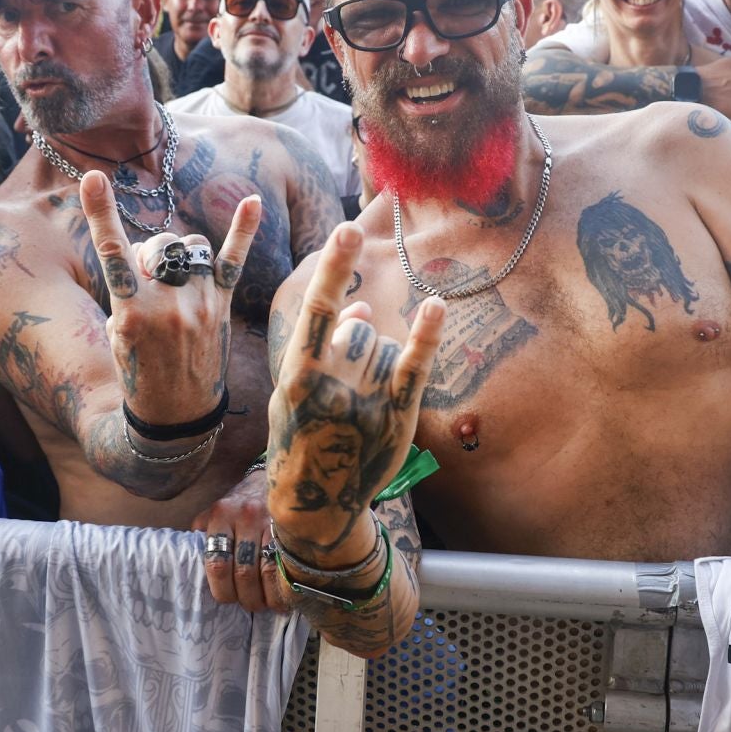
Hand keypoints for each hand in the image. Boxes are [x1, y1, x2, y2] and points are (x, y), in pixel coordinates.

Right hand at [78, 169, 259, 425]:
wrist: (175, 417)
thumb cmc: (138, 373)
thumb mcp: (119, 334)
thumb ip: (129, 289)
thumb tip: (145, 251)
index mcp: (133, 312)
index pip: (113, 252)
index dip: (100, 213)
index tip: (93, 178)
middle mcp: (169, 304)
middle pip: (158, 245)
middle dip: (149, 253)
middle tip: (147, 282)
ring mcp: (200, 304)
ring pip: (190, 247)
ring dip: (179, 254)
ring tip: (174, 281)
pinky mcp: (221, 308)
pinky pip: (232, 262)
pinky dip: (242, 230)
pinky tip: (250, 201)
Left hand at [191, 468, 289, 613]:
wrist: (268, 481)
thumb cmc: (237, 506)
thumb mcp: (214, 514)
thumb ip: (202, 537)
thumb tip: (190, 570)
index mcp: (220, 515)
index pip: (217, 563)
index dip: (222, 589)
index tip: (227, 599)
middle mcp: (244, 516)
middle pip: (243, 571)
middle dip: (246, 597)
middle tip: (250, 606)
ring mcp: (269, 521)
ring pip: (267, 570)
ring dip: (266, 595)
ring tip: (265, 605)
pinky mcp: (289, 527)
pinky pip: (286, 564)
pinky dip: (284, 586)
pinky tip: (284, 597)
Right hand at [265, 225, 443, 565]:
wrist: (315, 502)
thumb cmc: (298, 437)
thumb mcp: (294, 391)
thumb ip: (322, 346)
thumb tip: (356, 305)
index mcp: (298, 377)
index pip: (318, 310)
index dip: (332, 266)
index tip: (345, 229)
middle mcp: (334, 387)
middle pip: (356, 332)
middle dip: (352, 348)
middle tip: (340, 392)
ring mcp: (368, 402)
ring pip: (381, 348)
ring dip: (373, 364)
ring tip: (356, 406)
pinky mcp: (397, 417)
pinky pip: (414, 365)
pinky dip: (426, 335)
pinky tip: (436, 306)